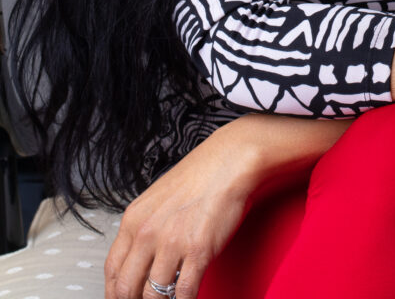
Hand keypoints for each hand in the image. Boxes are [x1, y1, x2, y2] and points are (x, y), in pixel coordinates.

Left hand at [104, 118, 261, 298]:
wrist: (230, 161)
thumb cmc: (201, 175)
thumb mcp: (158, 199)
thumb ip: (146, 227)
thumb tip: (141, 257)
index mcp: (134, 219)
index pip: (112, 270)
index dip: (115, 292)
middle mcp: (147, 232)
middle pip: (126, 288)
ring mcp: (171, 243)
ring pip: (152, 296)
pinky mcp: (198, 251)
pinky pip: (183, 293)